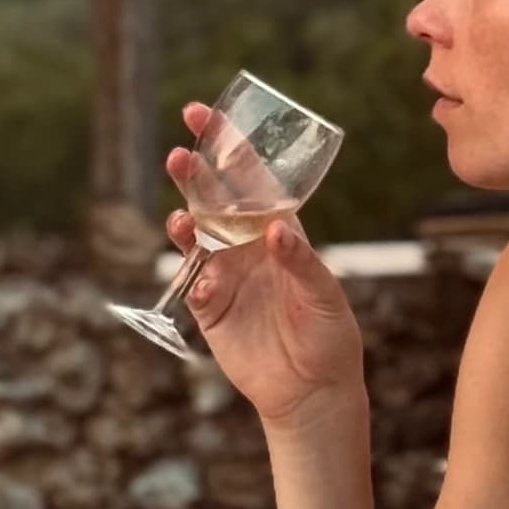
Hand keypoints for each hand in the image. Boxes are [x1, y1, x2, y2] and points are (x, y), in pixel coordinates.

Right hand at [167, 102, 363, 425]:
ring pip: (195, 237)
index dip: (229, 147)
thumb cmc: (330, 338)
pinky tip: (204, 284)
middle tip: (178, 153)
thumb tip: (273, 230)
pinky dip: (193, 280)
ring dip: (183, 221)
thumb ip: (301, 262)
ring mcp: (226, 275)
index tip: (206, 116)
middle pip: (215, 200)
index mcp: (281, 231)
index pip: (252, 179)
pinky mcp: (209, 309)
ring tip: (178, 216)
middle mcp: (248, 246)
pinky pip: (192, 285)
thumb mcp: (325, 296)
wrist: (312, 392)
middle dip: (194, 174)